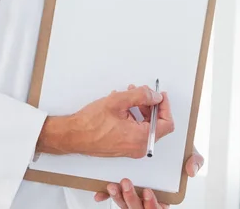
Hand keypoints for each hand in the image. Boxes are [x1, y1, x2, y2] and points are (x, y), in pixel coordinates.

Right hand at [36, 85, 173, 157]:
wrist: (74, 136)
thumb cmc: (91, 123)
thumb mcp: (117, 102)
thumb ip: (140, 96)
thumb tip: (155, 96)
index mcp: (141, 138)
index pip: (166, 123)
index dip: (165, 106)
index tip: (159, 95)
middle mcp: (139, 147)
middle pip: (156, 124)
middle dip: (149, 104)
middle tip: (140, 91)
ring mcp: (131, 149)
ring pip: (145, 125)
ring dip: (140, 108)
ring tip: (127, 96)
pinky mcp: (124, 147)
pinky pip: (136, 130)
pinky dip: (133, 116)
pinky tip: (121, 106)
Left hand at [94, 148, 204, 206]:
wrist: (157, 139)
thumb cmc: (173, 154)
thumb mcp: (187, 153)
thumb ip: (194, 160)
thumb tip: (190, 170)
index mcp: (164, 195)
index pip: (158, 207)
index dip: (153, 204)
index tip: (147, 192)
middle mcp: (148, 198)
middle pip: (139, 208)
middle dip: (131, 198)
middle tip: (126, 183)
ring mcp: (135, 197)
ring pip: (126, 205)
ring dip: (118, 197)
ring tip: (113, 185)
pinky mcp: (122, 191)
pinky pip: (114, 197)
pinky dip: (107, 195)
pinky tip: (101, 191)